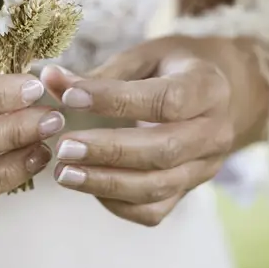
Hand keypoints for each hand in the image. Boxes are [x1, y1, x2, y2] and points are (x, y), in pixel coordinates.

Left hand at [41, 38, 235, 226]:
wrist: (217, 95)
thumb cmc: (172, 68)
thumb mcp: (145, 57)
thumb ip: (103, 73)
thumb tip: (51, 80)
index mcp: (208, 88)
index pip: (166, 100)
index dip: (115, 100)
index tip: (70, 97)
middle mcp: (215, 132)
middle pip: (164, 150)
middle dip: (109, 151)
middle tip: (64, 147)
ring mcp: (205, 167)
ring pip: (158, 186)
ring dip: (106, 183)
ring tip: (64, 173)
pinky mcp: (188, 191)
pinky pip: (153, 210)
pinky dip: (117, 203)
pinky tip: (87, 185)